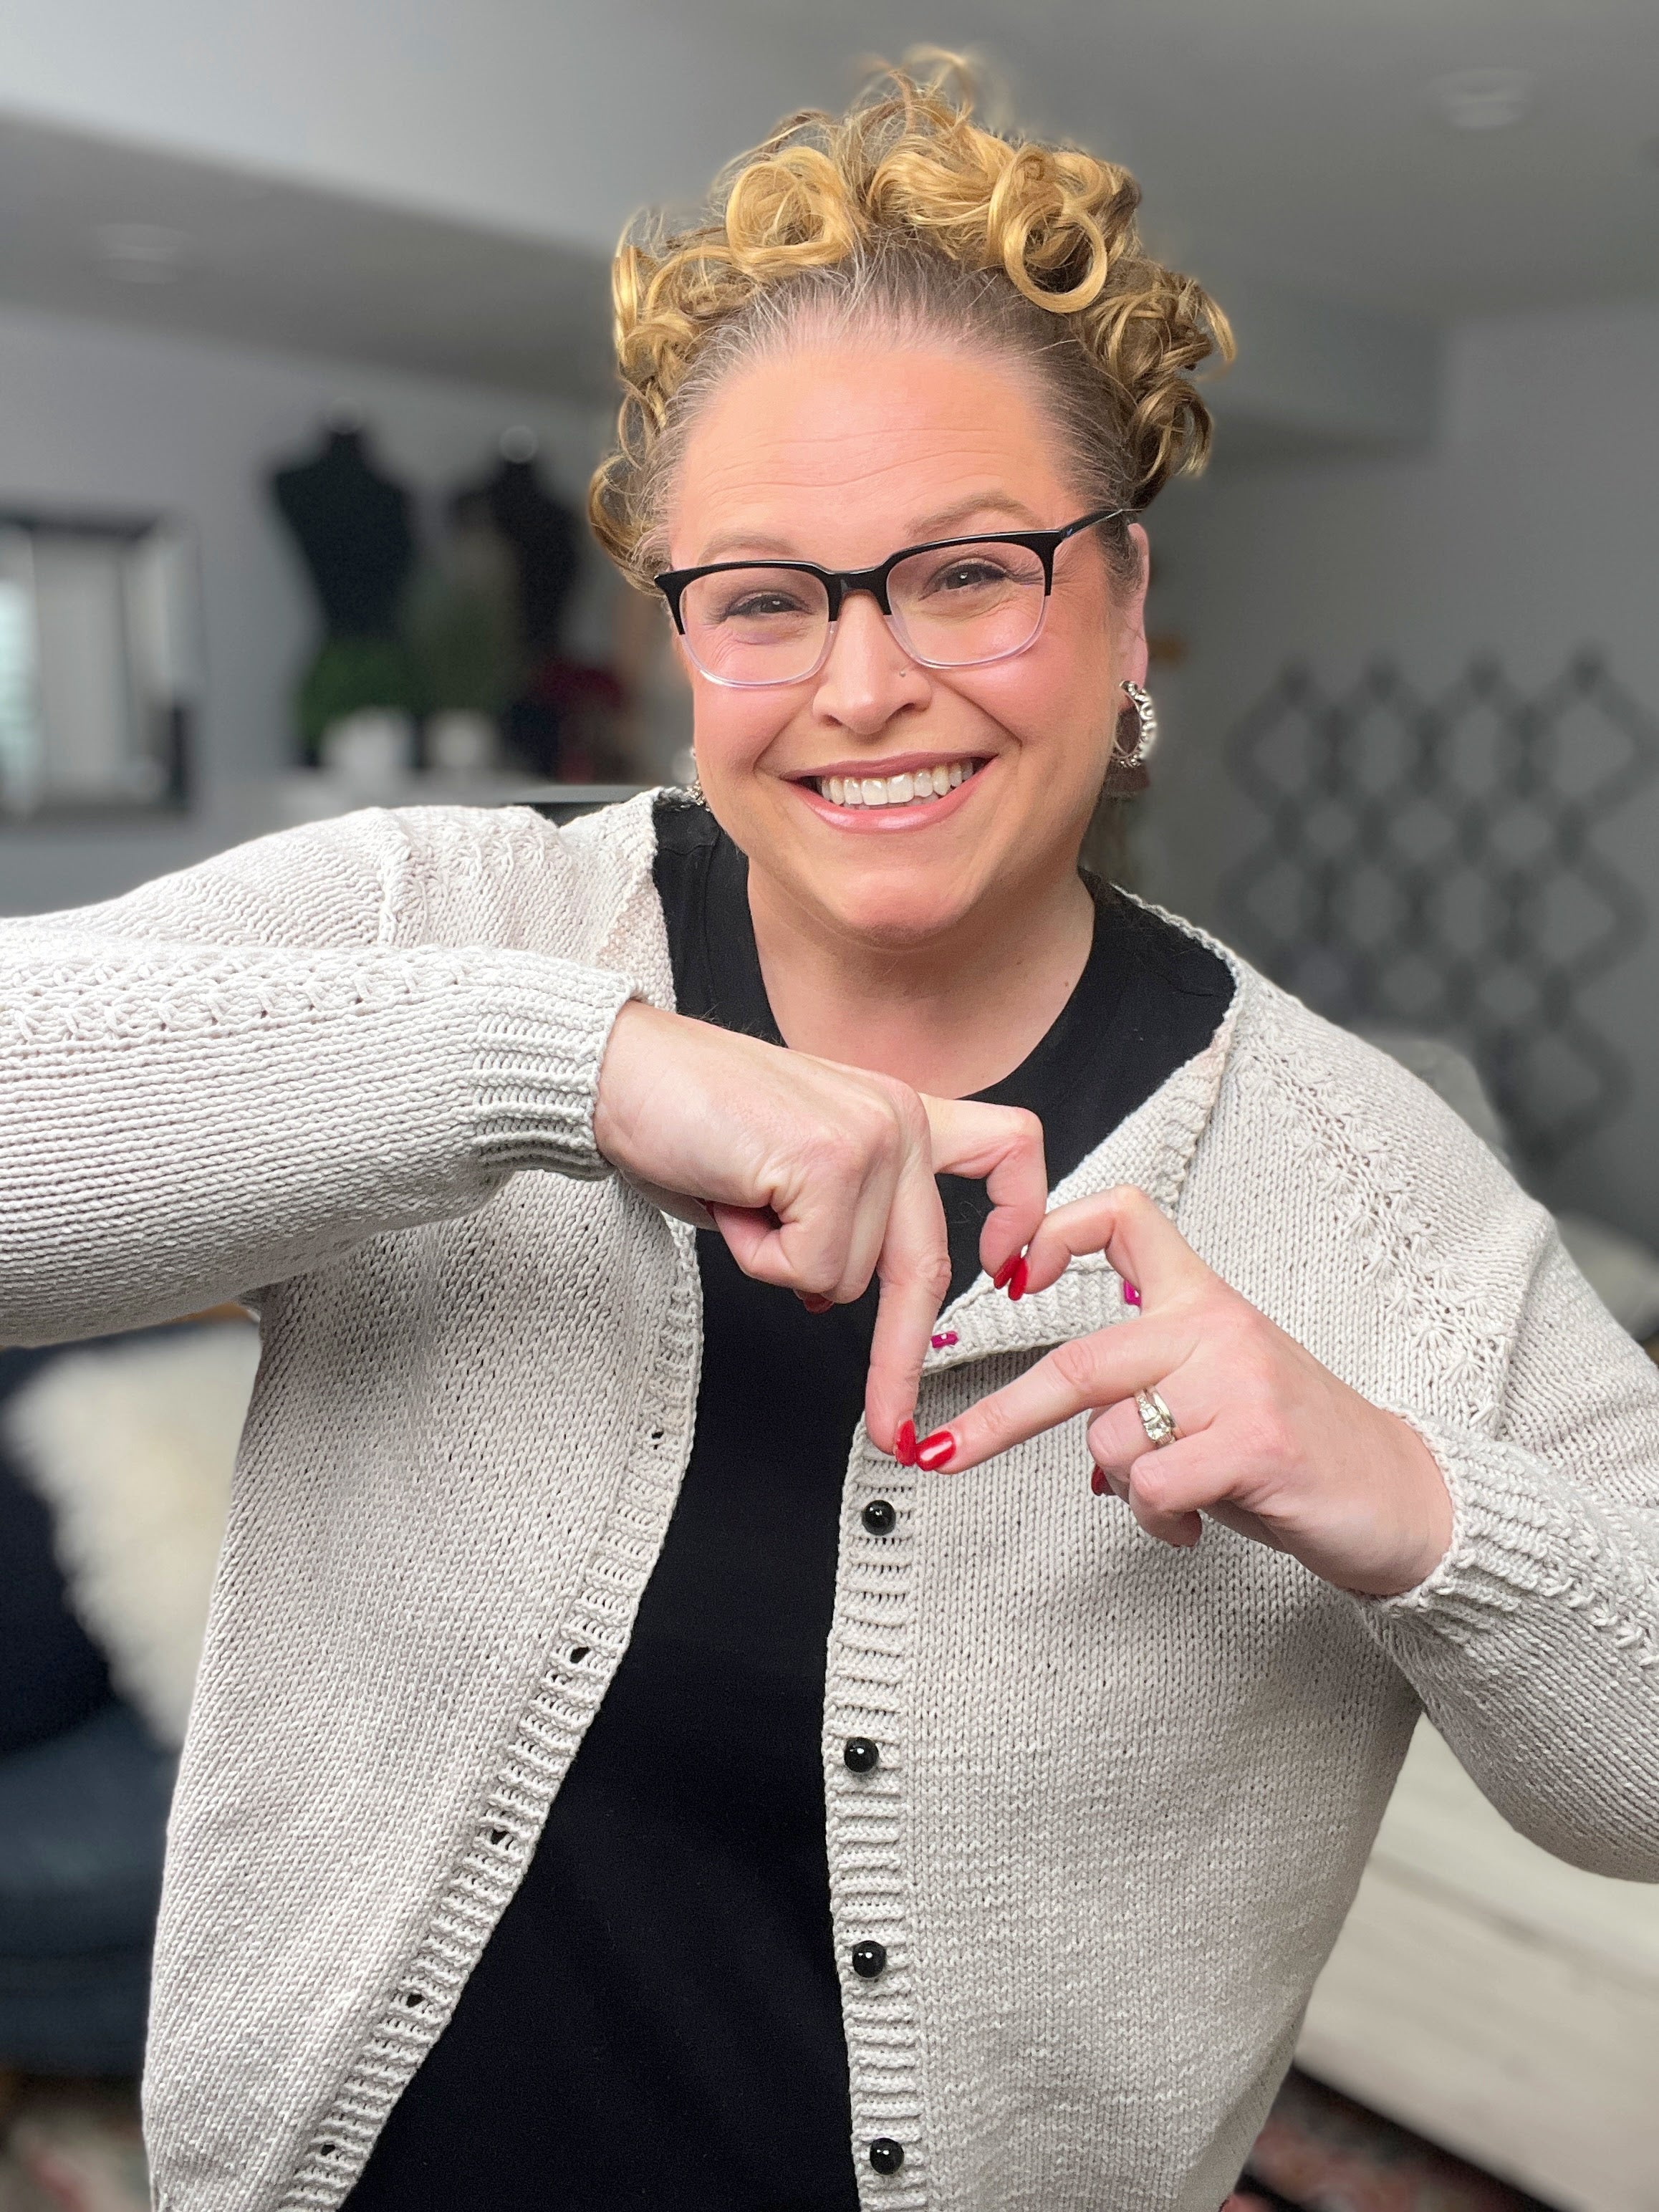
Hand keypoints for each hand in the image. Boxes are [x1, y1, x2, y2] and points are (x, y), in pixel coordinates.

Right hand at [593, 1002, 1047, 1452]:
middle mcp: (898, 1118)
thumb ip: (835, 1216)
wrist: (618, 1070)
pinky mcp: (832, 1162)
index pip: (1007, 1148)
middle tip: (891, 1427)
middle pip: (926, 1263)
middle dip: (901, 1358)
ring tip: (741, 1197)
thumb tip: (832, 1290)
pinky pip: (810, 1270)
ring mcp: (873, 1137)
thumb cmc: (684, 1112)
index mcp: (896, 1112)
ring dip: (780, 1261)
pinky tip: (734, 1195)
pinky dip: (758, 1254)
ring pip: (852, 1279)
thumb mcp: (785, 1164)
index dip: (1021, 1215)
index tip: (1010, 1271)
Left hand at [917, 1185, 1454, 1597]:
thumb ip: (1142, 1383)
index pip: (1125, 1217)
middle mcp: (1216, 1327)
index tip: (1007, 1276)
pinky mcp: (1256, 1441)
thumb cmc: (1295, 1446)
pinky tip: (1195, 1523)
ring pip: (1110, 1437)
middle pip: (1079, 1360)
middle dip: (998, 1418)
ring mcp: (1238, 1381)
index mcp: (1204, 1299)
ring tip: (1175, 1502)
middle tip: (940, 1454)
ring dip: (1123, 1488)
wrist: (1402, 1496)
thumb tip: (1058, 1421)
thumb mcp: (1215, 1389)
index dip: (1054, 1231)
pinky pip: (1152, 1486)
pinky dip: (1157, 1520)